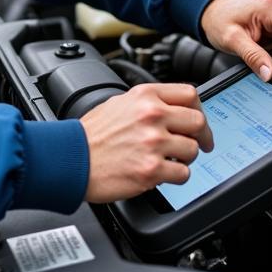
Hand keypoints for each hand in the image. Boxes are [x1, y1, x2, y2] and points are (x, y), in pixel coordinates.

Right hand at [80, 83, 213, 202]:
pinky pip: (183, 174)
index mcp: (145, 96)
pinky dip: (176, 176)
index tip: (198, 121)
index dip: (198, 109)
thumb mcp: (119, 103)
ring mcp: (153, 143)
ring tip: (171, 160)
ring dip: (185, 158)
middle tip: (198, 144)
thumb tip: (171, 108)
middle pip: (198, 122)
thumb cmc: (91, 135)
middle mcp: (151, 116)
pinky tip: (163, 173)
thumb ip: (147, 103)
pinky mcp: (151, 170)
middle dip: (200, 136)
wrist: (71, 159)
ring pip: (192, 150)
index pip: (190, 94)